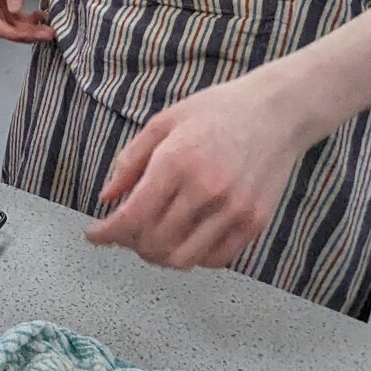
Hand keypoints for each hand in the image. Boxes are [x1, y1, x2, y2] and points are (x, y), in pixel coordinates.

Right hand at [0, 0, 53, 42]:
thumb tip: (15, 9)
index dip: (6, 32)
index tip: (28, 36)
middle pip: (0, 23)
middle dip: (21, 33)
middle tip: (46, 34)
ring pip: (7, 19)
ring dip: (25, 28)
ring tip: (46, 28)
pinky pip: (13, 10)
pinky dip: (26, 17)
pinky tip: (40, 16)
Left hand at [86, 75, 304, 269]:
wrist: (276, 111)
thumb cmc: (216, 111)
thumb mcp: (163, 123)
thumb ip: (130, 161)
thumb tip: (108, 197)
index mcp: (175, 162)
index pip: (132, 216)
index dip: (107, 233)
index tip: (94, 236)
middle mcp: (204, 190)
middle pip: (154, 242)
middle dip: (129, 243)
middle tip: (124, 233)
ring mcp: (233, 210)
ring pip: (183, 258)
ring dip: (159, 256)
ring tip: (151, 240)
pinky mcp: (254, 223)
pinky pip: (215, 259)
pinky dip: (192, 257)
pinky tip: (184, 239)